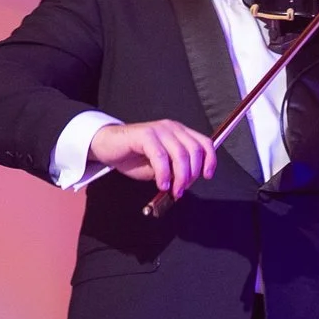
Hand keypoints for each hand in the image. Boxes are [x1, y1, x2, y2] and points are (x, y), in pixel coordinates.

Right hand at [90, 119, 217, 196]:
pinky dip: (163, 173)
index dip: (210, 161)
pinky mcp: (145, 135)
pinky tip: (161, 183)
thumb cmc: (134, 156)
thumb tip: (186, 182)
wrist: (108, 146)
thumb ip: (175, 170)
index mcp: (180, 133)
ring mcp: (159, 130)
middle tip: (181, 190)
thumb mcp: (161, 166)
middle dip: (191, 175)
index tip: (206, 176)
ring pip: (180, 155)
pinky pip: (160, 157)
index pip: (204, 143)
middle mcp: (172, 128)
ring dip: (179, 177)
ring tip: (172, 190)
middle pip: (194, 151)